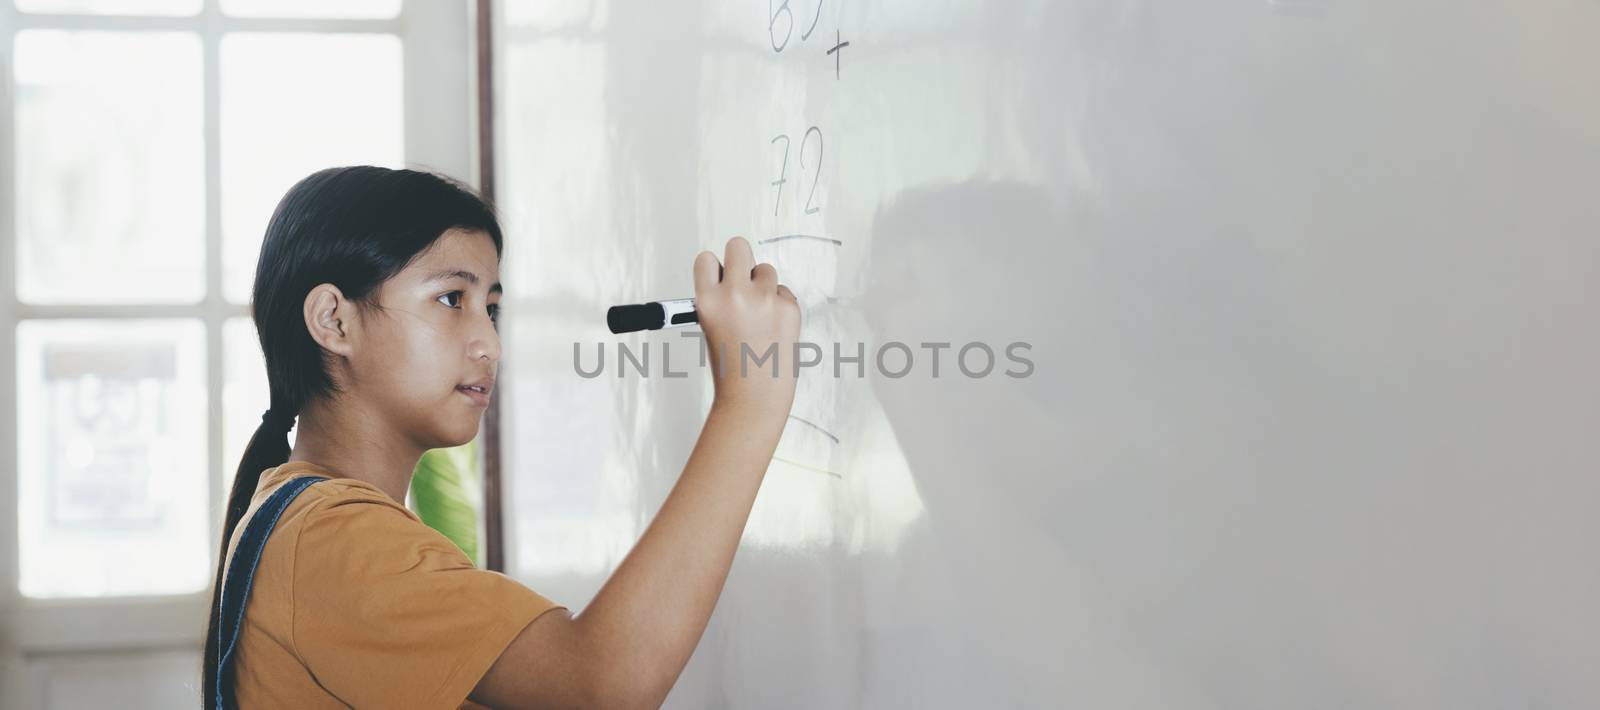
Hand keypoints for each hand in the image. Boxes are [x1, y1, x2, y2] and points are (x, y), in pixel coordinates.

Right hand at [692, 237, 800, 415]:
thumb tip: (734, 275)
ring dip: (763, 285)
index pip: (707, 259)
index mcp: (707, 301)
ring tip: (759, 316)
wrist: (755, 395)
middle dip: (741, 258)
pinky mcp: (789, 307)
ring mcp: (764, 299)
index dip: (715, 268)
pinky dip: (779, 304)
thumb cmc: (731, 367)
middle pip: (739, 246)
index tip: (720, 276)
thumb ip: (719, 298)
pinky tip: (773, 328)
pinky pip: (784, 291)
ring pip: (766, 270)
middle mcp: (735, 294)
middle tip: (744, 278)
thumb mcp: (710, 327)